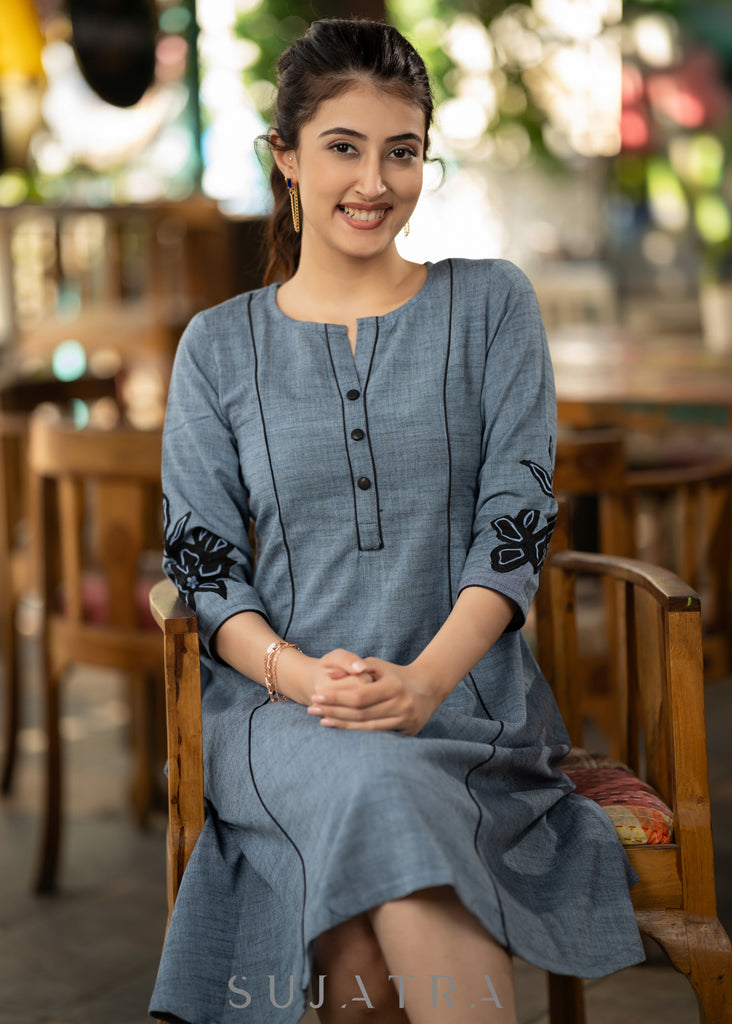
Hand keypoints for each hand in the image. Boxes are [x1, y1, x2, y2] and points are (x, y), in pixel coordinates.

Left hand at [307, 655, 438, 734]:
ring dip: (342, 725)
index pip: (359, 696)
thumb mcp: (377, 665)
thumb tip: (330, 675)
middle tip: (312, 709)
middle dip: (334, 711)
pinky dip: (358, 733)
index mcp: (394, 685)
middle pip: (360, 713)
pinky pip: (378, 735)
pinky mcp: (409, 732)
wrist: (428, 687)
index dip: (336, 698)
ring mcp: (407, 720)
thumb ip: (353, 667)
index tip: (316, 696)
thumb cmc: (396, 674)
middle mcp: (402, 704)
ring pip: (367, 727)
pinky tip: (342, 729)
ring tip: (322, 720)